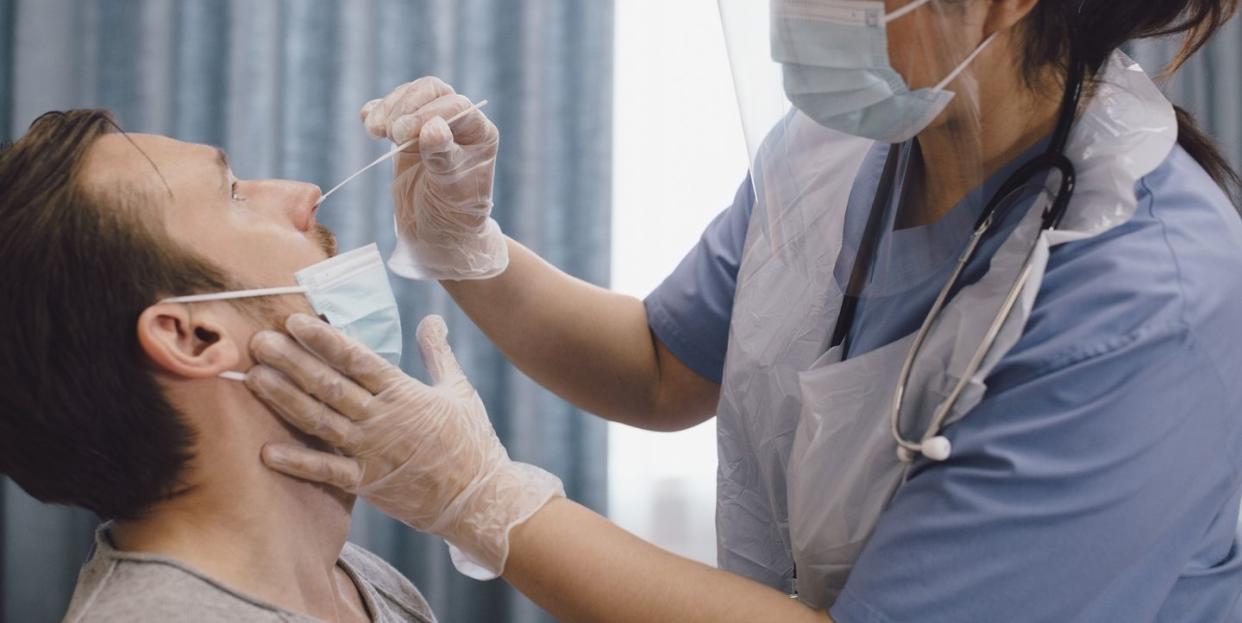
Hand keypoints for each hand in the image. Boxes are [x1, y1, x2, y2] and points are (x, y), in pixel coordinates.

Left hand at [245, 313, 562, 577]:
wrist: (480, 499)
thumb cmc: (471, 443)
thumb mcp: (460, 391)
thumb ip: (438, 354)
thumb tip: (432, 320)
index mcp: (405, 393)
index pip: (356, 359)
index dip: (324, 339)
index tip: (295, 320)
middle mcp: (383, 420)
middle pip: (329, 385)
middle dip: (292, 361)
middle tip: (258, 341)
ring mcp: (372, 453)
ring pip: (320, 420)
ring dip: (284, 399)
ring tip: (254, 377)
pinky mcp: (366, 483)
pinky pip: (326, 471)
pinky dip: (297, 462)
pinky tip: (266, 450)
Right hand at [361, 76, 507, 280]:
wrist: (436, 234)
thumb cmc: (452, 215)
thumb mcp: (450, 189)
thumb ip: (443, 157)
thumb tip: (434, 126)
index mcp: (479, 133)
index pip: (454, 106)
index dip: (426, 113)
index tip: (402, 135)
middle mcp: (458, 123)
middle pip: (430, 91)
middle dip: (405, 107)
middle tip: (389, 134)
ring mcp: (431, 124)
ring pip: (409, 97)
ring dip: (388, 109)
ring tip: (374, 132)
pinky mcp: (407, 134)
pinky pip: (391, 110)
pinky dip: (377, 112)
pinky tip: (368, 122)